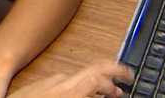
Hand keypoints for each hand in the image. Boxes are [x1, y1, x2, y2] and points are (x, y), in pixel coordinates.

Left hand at [8, 60, 132, 97]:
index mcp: (68, 88)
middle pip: (89, 73)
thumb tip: (104, 88)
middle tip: (119, 91)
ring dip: (91, 87)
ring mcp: (45, 83)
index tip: (129, 75)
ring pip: (75, 79)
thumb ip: (85, 91)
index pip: (100, 71)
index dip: (118, 70)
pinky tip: (76, 96)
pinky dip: (76, 90)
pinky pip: (62, 85)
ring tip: (102, 96)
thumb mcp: (69, 96)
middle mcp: (57, 82)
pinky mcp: (35, 88)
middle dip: (107, 82)